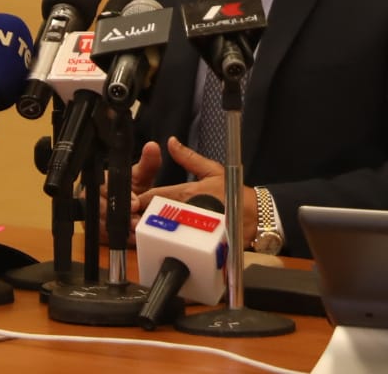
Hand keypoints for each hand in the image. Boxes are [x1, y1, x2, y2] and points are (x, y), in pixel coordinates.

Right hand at [96, 140, 163, 245]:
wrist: (124, 208)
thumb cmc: (131, 189)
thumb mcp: (140, 176)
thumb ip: (148, 163)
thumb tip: (152, 146)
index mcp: (102, 181)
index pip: (105, 187)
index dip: (121, 195)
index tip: (136, 202)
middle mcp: (94, 198)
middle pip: (103, 208)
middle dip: (122, 215)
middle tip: (137, 219)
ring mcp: (93, 216)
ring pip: (105, 224)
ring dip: (122, 228)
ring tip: (137, 229)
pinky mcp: (97, 232)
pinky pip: (106, 237)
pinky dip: (120, 238)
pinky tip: (133, 238)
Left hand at [137, 137, 257, 246]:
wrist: (256, 217)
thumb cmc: (233, 193)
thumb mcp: (211, 170)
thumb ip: (188, 158)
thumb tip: (171, 142)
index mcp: (185, 192)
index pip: (152, 197)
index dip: (138, 200)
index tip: (132, 201)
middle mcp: (185, 211)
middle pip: (152, 216)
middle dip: (141, 216)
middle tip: (134, 217)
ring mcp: (190, 229)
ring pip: (161, 231)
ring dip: (152, 230)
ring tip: (147, 231)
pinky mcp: (197, 244)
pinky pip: (175, 244)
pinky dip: (166, 243)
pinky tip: (162, 244)